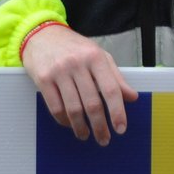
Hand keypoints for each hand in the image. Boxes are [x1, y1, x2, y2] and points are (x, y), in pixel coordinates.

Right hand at [21, 24, 138, 143]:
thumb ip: (115, 77)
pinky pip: (55, 107)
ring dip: (81, 127)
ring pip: (73, 108)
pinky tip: (69, 124)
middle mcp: (78, 64)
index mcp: (96, 57)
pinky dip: (64, 121)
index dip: (117, 111)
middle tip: (104, 139)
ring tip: (85, 135)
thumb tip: (132, 97)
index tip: (121, 128)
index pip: (111, 89)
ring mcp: (59, 72)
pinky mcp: (43, 79)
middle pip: (92, 103)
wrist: (41, 35)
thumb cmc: (74, 47)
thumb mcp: (99, 55)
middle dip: (100, 126)